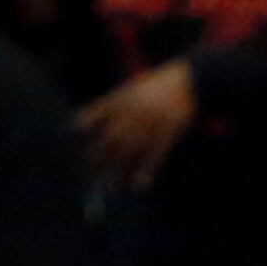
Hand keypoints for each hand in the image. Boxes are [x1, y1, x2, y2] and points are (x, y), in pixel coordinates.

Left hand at [77, 60, 198, 190]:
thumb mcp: (132, 88)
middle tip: (93, 176)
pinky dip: (147, 169)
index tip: (77, 143)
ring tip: (112, 186)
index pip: (95, 114)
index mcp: (122, 98)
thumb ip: (116, 103)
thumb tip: (96, 124)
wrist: (188, 79)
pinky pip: (156, 153)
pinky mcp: (169, 130)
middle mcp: (133, 111)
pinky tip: (139, 184)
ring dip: (120, 169)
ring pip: (131, 149)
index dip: (84, 128)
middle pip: (110, 138)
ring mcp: (151, 121)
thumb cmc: (159, 85)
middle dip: (100, 158)